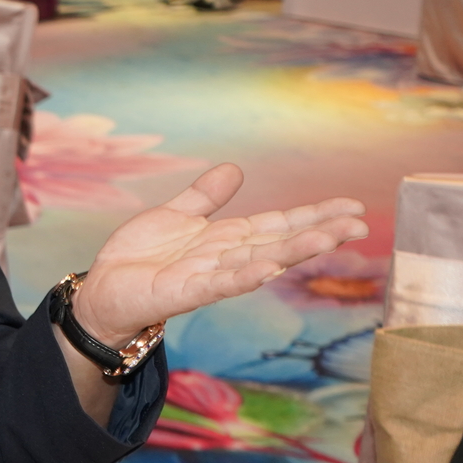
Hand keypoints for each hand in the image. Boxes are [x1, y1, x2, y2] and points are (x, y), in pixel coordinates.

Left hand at [73, 163, 367, 343]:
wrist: (104, 290)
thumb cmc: (140, 258)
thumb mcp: (175, 216)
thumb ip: (205, 197)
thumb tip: (235, 168)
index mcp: (227, 238)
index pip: (279, 223)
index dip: (314, 214)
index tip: (352, 206)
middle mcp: (226, 258)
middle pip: (280, 243)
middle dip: (319, 233)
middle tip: (359, 224)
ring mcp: (209, 277)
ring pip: (259, 262)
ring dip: (292, 252)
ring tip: (328, 239)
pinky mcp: (185, 293)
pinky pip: (220, 285)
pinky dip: (244, 277)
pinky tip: (268, 269)